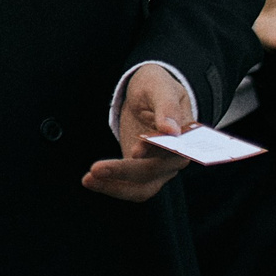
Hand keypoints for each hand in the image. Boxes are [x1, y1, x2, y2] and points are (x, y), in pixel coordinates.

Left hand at [87, 62, 191, 201]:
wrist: (147, 95)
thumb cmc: (156, 87)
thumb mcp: (160, 87)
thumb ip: (166, 106)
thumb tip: (170, 130)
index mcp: (187, 136)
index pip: (174, 149)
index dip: (156, 151)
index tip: (136, 151)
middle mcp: (176, 157)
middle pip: (152, 171)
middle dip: (124, 171)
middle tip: (96, 168)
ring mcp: (159, 168)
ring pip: (142, 188)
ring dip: (114, 187)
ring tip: (88, 179)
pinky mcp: (141, 171)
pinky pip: (129, 187)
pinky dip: (110, 186)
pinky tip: (89, 181)